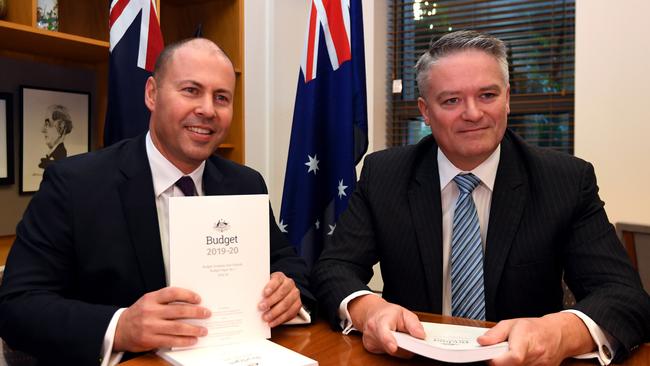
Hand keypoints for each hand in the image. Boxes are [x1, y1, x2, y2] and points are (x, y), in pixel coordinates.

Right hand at [114, 287, 210, 351]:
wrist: (119, 329)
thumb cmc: (139, 314)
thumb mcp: (149, 301)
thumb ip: (165, 301)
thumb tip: (190, 303)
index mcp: (151, 298)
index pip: (172, 293)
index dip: (187, 295)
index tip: (198, 299)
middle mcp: (150, 311)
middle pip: (178, 311)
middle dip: (196, 313)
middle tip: (207, 314)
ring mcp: (150, 326)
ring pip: (177, 327)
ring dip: (193, 329)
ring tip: (203, 330)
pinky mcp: (149, 340)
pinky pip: (170, 341)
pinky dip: (184, 341)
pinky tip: (192, 340)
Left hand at [258, 272, 301, 326]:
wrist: (282, 293)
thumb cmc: (270, 290)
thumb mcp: (265, 286)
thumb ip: (260, 290)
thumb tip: (251, 298)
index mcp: (280, 277)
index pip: (277, 280)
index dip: (271, 287)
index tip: (264, 293)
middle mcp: (290, 284)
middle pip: (282, 292)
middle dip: (271, 301)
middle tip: (261, 307)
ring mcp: (295, 294)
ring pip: (286, 304)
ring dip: (275, 312)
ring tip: (265, 318)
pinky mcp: (298, 305)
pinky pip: (290, 313)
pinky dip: (280, 319)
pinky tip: (272, 322)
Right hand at [348, 295, 424, 356]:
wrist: (373, 312)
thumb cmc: (388, 312)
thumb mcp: (404, 313)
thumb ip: (414, 324)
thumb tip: (421, 336)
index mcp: (381, 321)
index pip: (384, 333)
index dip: (389, 341)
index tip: (394, 347)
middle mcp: (373, 331)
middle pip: (391, 347)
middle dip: (403, 344)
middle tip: (407, 336)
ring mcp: (370, 341)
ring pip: (390, 352)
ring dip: (399, 347)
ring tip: (397, 334)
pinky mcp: (370, 348)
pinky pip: (387, 353)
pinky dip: (392, 349)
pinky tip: (392, 339)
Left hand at [478, 312, 595, 365]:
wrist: (557, 334)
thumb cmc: (534, 328)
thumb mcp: (511, 323)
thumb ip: (495, 333)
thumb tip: (482, 342)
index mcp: (526, 342)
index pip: (512, 358)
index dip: (497, 360)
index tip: (490, 356)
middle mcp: (534, 357)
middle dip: (501, 362)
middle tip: (499, 354)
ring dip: (509, 364)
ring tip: (510, 355)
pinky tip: (518, 361)